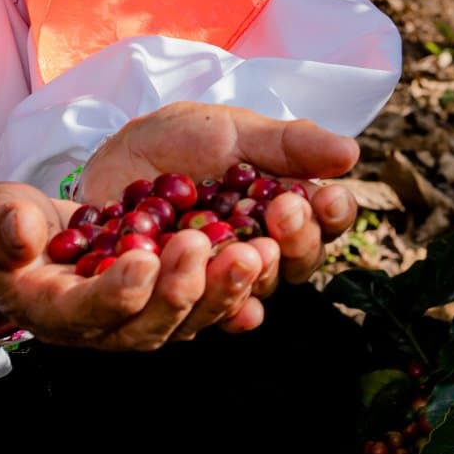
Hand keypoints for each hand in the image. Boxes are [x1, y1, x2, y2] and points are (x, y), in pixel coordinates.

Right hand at [0, 180, 272, 349]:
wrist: (25, 241)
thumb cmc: (3, 230)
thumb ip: (2, 226)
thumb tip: (22, 231)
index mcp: (56, 310)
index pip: (88, 312)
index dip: (116, 293)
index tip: (141, 260)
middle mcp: (105, 325)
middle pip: (151, 324)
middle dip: (182, 291)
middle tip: (206, 247)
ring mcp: (143, 314)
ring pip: (190, 317)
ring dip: (224, 289)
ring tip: (255, 252)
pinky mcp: (170, 295)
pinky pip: (210, 301)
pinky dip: (241, 287)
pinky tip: (270, 261)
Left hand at [77, 103, 361, 302]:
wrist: (103, 153)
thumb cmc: (177, 145)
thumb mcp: (233, 132)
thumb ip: (285, 145)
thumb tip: (349, 153)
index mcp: (270, 230)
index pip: (315, 240)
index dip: (326, 224)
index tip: (326, 198)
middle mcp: (237, 273)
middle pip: (276, 278)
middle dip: (283, 248)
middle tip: (277, 210)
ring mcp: (187, 298)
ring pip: (215, 309)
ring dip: (221, 280)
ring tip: (204, 240)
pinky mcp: (129, 310)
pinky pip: (145, 322)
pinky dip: (153, 299)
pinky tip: (151, 270)